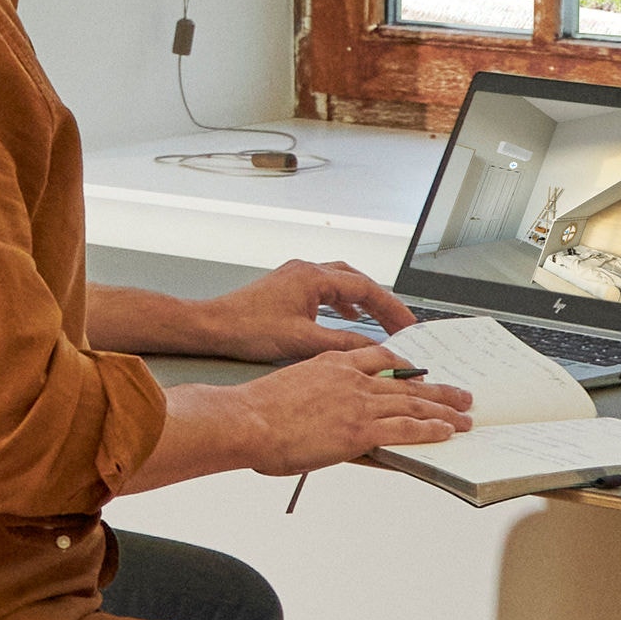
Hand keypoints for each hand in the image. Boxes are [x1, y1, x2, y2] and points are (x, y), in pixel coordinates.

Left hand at [196, 258, 418, 361]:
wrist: (211, 327)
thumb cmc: (247, 329)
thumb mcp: (303, 342)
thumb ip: (343, 344)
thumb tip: (374, 348)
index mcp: (313, 277)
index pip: (365, 288)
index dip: (391, 307)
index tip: (408, 324)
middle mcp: (306, 270)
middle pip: (357, 280)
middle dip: (381, 302)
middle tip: (400, 323)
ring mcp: (296, 277)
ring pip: (341, 283)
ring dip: (363, 301)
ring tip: (381, 321)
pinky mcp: (288, 288)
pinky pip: (325, 290)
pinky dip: (342, 303)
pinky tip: (347, 318)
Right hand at [237, 345, 471, 475]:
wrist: (246, 420)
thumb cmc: (255, 410)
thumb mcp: (290, 389)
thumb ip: (315, 396)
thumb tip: (324, 413)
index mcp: (331, 364)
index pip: (378, 357)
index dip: (403, 365)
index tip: (417, 370)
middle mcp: (351, 378)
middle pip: (405, 380)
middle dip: (436, 389)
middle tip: (459, 393)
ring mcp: (358, 403)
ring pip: (413, 403)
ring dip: (443, 410)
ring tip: (465, 415)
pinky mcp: (360, 429)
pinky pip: (406, 428)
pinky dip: (430, 429)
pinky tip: (446, 431)